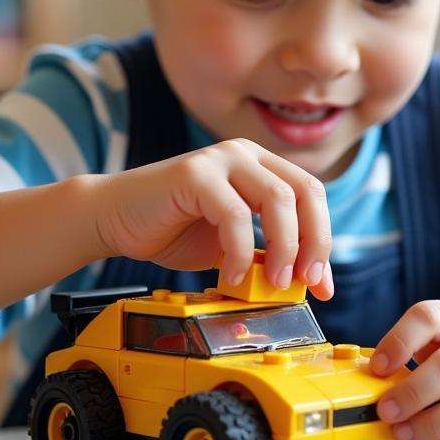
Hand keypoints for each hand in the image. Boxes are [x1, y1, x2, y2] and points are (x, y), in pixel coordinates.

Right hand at [88, 138, 333, 298]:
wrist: (115, 220)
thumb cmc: (173, 231)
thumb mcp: (235, 247)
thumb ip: (270, 256)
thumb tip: (314, 285)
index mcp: (261, 166)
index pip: (312, 194)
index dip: (324, 239)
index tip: (321, 283)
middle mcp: (245, 154)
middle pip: (305, 192)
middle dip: (313, 242)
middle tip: (303, 282)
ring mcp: (221, 159)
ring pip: (278, 198)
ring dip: (284, 247)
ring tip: (273, 283)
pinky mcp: (195, 173)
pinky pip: (234, 215)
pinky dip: (240, 252)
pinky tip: (229, 276)